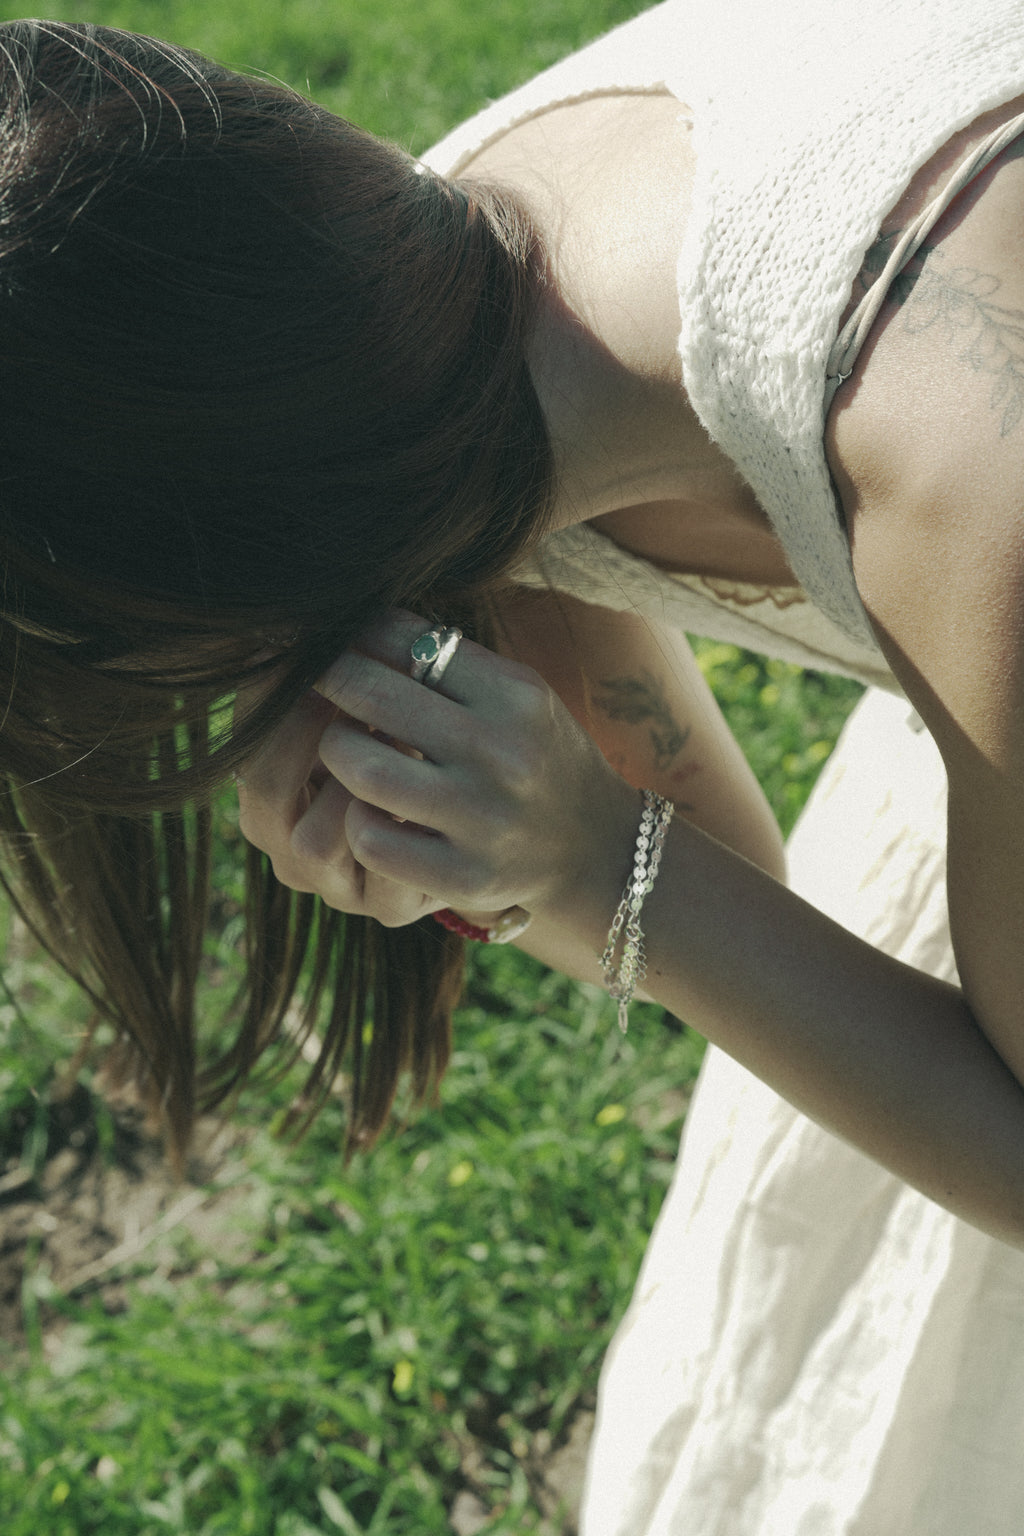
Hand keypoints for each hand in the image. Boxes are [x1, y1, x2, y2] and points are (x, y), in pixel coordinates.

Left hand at [240, 611, 636, 932]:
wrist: (596, 848)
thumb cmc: (537, 756)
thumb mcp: (517, 697)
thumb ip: (450, 663)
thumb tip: (358, 622)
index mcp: (516, 696)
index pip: (407, 640)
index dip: (354, 634)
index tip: (333, 639)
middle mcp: (502, 754)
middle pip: (370, 695)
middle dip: (327, 681)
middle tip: (314, 683)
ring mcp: (484, 820)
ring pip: (360, 769)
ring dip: (334, 752)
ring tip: (339, 749)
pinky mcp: (465, 876)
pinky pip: (371, 839)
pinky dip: (355, 820)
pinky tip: (365, 810)